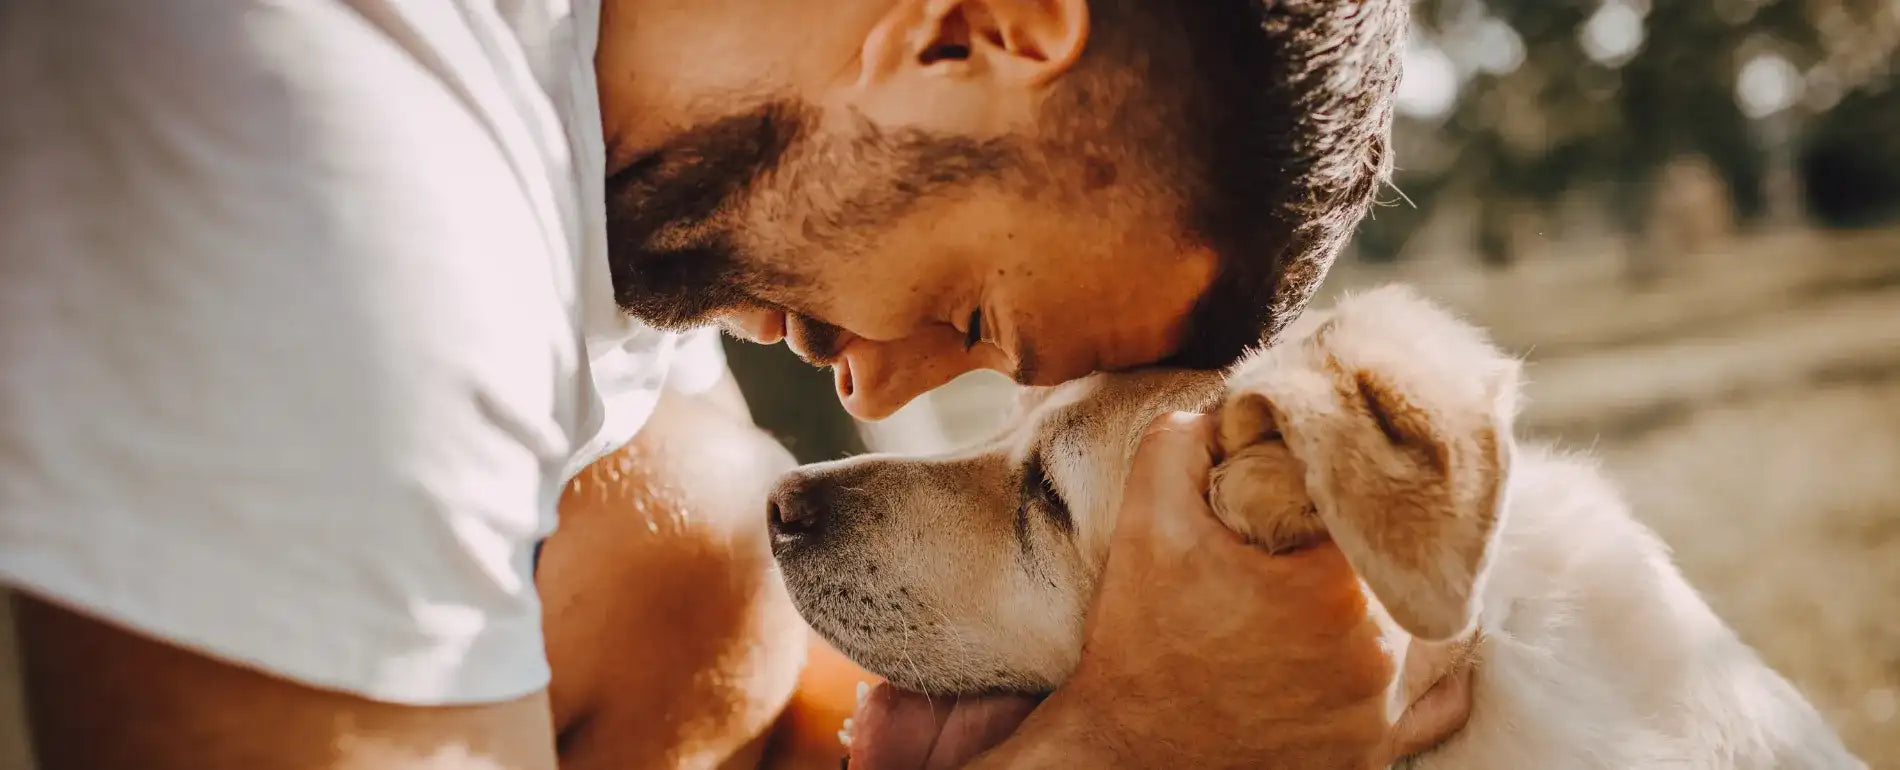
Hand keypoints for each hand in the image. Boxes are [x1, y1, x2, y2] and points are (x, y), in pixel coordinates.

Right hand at [998, 412, 1395, 768]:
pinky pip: (1438, 705)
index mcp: (1338, 592)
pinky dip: (1432, 671)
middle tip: (1332, 521)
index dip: (1354, 477)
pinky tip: (1404, 640)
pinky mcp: (1374, 754)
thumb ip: (1180, 444)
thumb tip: (1225, 413)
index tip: (1324, 470)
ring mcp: (1382, 713)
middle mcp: (1380, 656)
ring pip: (1433, 627)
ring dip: (1404, 594)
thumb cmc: (1141, 649)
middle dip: (1376, 536)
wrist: (1129, 759)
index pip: (1381, 504)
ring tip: (1357, 572)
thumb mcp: (1146, 527)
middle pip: (1410, 563)